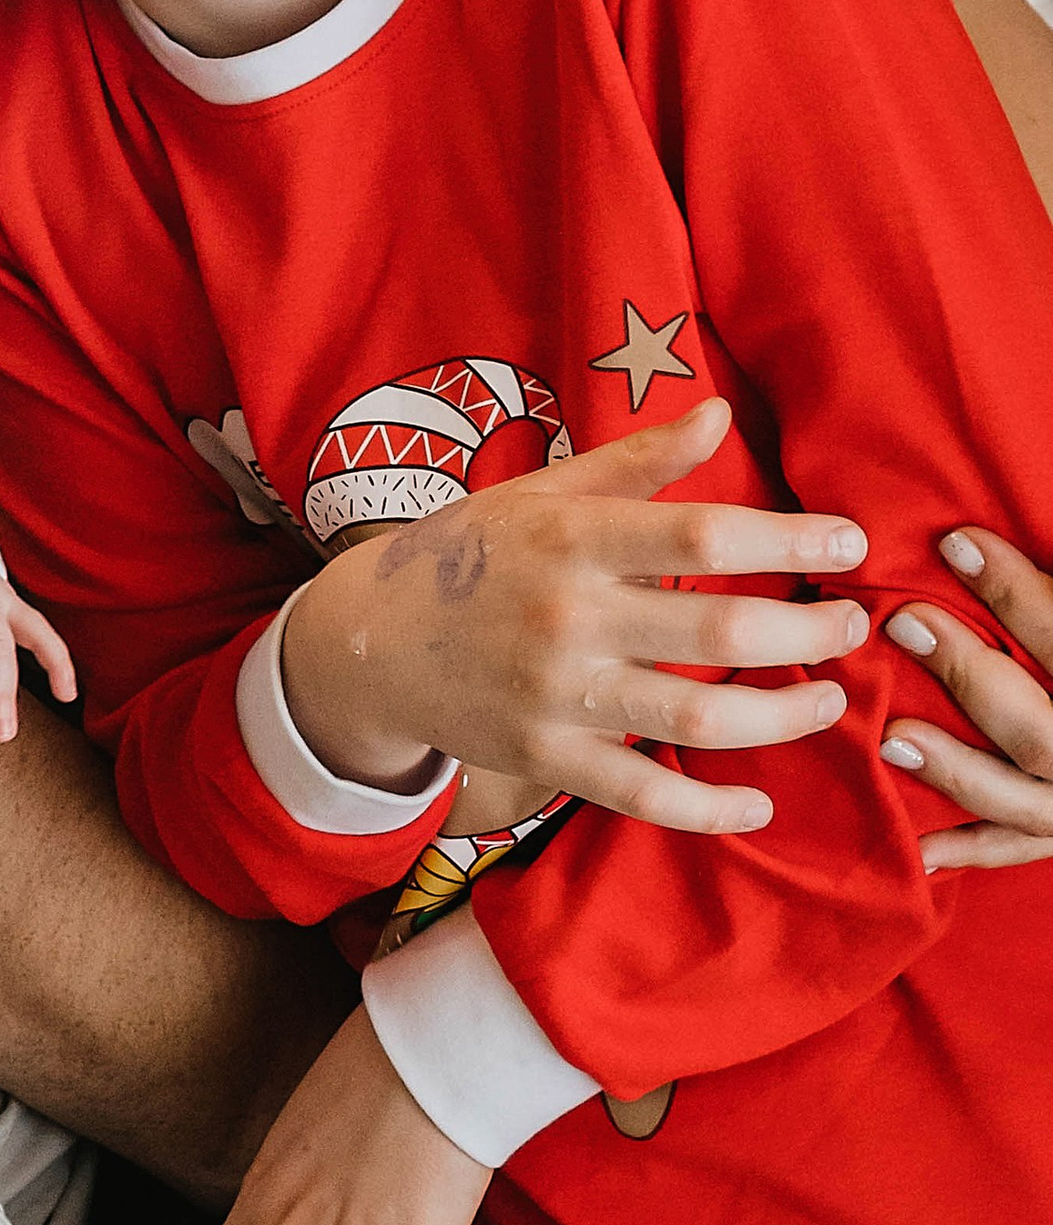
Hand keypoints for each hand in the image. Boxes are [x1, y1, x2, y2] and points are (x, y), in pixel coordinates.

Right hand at [281, 396, 870, 835]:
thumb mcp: (544, 494)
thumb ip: (637, 463)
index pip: (704, 535)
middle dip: (809, 633)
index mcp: (572, 538)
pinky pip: (642, 794)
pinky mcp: (545, 759)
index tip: (851, 544)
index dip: (790, 541)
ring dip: (783, 716)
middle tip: (854, 626)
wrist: (369, 641)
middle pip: (720, 634)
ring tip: (829, 698)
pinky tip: (759, 804)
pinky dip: (708, 810)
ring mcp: (556, 695)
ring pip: (697, 720)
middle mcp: (568, 616)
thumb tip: (721, 414)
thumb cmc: (471, 555)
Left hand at [884, 525, 1052, 868]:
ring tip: (891, 738)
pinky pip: (1024, 847)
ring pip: (1025, 799)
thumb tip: (982, 537)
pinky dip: (974, 847)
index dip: (1016, 593)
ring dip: (956, 770)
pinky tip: (920, 848)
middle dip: (968, 675)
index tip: (956, 543)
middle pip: (1039, 728)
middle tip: (906, 622)